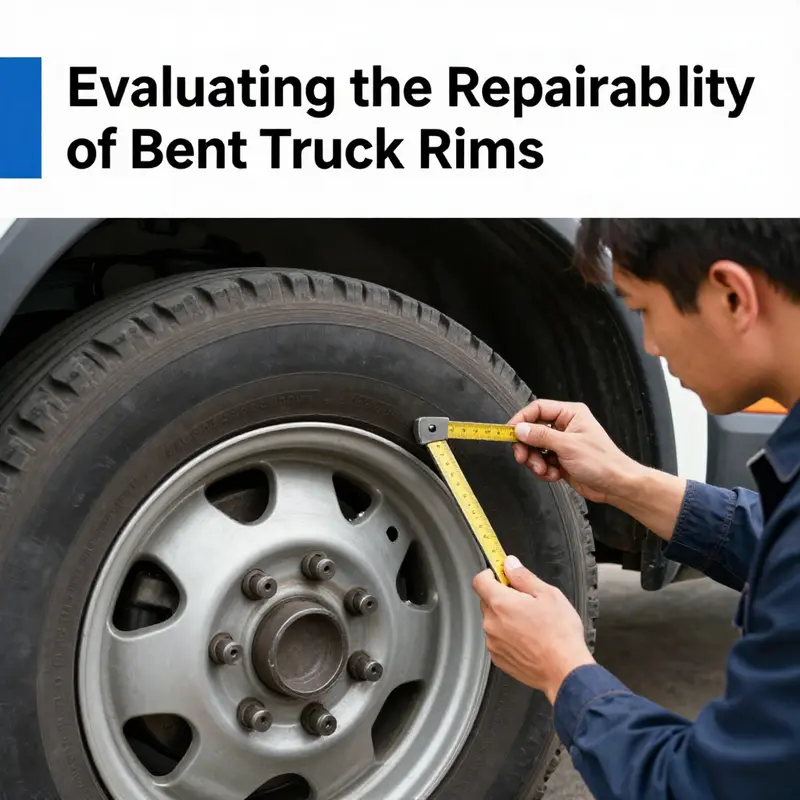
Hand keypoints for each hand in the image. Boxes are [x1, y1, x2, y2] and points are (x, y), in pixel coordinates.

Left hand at [473, 556, 594, 702]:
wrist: (565, 671)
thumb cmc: (560, 635)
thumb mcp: (548, 594)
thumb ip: (523, 577)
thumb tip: (510, 565)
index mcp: (501, 603)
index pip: (479, 580)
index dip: (490, 574)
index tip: (502, 575)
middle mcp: (492, 623)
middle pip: (487, 601)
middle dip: (503, 597)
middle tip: (526, 601)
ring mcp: (494, 643)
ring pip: (493, 621)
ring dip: (506, 618)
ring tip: (531, 624)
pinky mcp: (499, 659)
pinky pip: (498, 640)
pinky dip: (509, 637)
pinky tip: (529, 639)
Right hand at [508, 399, 642, 504]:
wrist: (616, 485)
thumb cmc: (601, 462)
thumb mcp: (568, 446)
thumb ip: (541, 436)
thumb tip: (519, 429)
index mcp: (570, 414)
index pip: (538, 409)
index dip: (521, 419)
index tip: (509, 433)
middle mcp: (564, 426)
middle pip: (532, 430)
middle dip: (527, 447)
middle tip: (522, 458)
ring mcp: (562, 443)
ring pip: (535, 448)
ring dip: (535, 461)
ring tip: (544, 471)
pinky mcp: (560, 459)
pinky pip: (541, 461)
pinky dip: (543, 470)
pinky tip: (553, 475)